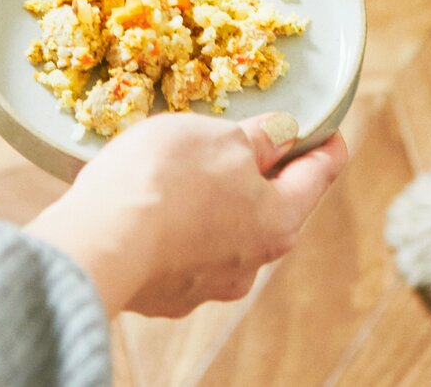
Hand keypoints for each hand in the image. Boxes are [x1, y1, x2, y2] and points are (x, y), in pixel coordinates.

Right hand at [24, 112, 349, 317]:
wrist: (98, 244)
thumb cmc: (166, 179)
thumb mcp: (219, 138)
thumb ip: (258, 137)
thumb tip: (284, 135)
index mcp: (278, 220)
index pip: (317, 176)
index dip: (327, 148)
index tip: (333, 134)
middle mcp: (252, 262)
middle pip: (268, 209)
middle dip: (259, 177)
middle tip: (244, 146)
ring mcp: (208, 285)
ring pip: (222, 234)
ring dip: (212, 205)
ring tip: (181, 174)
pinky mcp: (166, 295)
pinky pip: (180, 252)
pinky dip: (174, 228)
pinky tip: (149, 205)